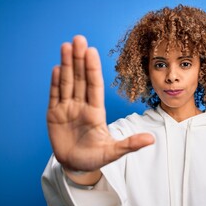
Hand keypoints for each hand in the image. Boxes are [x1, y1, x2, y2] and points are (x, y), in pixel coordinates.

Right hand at [47, 35, 153, 177]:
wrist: (76, 166)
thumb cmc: (95, 158)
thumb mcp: (113, 152)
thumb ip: (130, 145)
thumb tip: (152, 139)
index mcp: (96, 112)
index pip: (94, 86)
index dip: (93, 69)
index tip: (92, 51)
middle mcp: (82, 106)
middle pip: (80, 79)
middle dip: (78, 59)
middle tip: (78, 39)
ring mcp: (67, 109)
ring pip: (67, 83)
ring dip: (66, 65)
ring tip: (66, 46)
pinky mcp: (54, 115)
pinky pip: (55, 95)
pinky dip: (55, 83)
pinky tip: (57, 68)